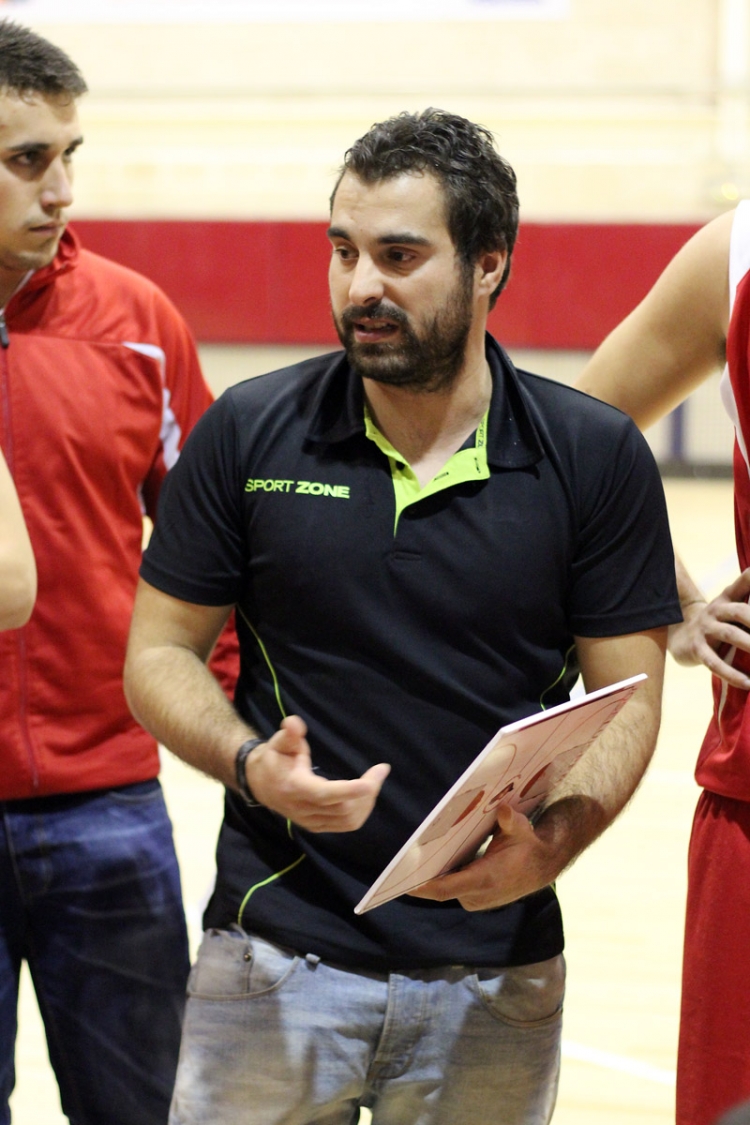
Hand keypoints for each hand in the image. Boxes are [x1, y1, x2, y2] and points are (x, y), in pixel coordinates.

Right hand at [246, 714, 389, 831]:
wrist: (260, 784)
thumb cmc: (275, 759)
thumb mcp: (278, 742)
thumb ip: (289, 734)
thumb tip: (294, 723)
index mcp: (294, 788)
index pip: (323, 794)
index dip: (348, 790)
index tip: (370, 783)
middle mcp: (303, 809)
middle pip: (343, 808)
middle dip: (367, 791)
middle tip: (381, 770)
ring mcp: (311, 821)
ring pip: (348, 820)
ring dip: (367, 802)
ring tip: (375, 781)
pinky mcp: (318, 826)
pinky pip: (346, 825)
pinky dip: (361, 810)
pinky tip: (366, 794)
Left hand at [409, 805, 557, 911]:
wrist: (542, 866)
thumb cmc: (529, 845)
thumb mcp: (523, 829)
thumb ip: (512, 822)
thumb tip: (504, 809)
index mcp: (486, 879)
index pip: (447, 888)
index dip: (425, 887)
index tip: (404, 883)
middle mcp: (479, 894)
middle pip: (441, 889)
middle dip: (421, 878)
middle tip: (399, 865)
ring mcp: (477, 899)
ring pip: (446, 889)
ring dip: (431, 878)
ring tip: (410, 862)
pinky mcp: (476, 898)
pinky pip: (453, 889)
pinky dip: (443, 877)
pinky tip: (431, 862)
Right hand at [669, 569, 749, 688]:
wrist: (679, 634)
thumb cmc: (716, 620)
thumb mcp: (729, 603)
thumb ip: (747, 590)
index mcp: (727, 599)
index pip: (744, 584)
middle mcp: (716, 611)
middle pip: (740, 612)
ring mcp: (705, 630)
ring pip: (731, 635)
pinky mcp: (697, 650)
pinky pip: (715, 663)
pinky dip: (732, 674)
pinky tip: (748, 683)